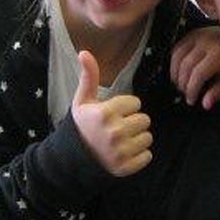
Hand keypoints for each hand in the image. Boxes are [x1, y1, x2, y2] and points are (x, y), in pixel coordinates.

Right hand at [72, 50, 152, 175]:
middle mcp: (115, 132)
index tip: (113, 114)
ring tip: (121, 140)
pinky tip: (124, 153)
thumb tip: (84, 52)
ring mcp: (121, 152)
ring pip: (148, 137)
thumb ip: (89, 76)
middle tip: (118, 128)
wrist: (71, 160)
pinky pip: (147, 155)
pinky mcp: (126, 168)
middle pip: (145, 119)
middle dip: (133, 121)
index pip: (136, 103)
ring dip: (137, 138)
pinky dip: (139, 155)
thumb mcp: (82, 100)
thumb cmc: (81, 126)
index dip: (126, 107)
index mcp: (106, 113)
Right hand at [170, 26, 219, 108]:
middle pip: (186, 66)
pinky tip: (179, 73)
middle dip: (183, 83)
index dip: (191, 89)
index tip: (191, 100)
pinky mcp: (192, 33)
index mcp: (219, 54)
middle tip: (185, 94)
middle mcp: (207, 42)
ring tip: (181, 85)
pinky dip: (174, 63)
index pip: (198, 74)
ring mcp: (198, 35)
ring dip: (175, 73)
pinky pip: (177, 49)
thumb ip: (218, 92)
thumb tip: (205, 104)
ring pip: (177, 56)